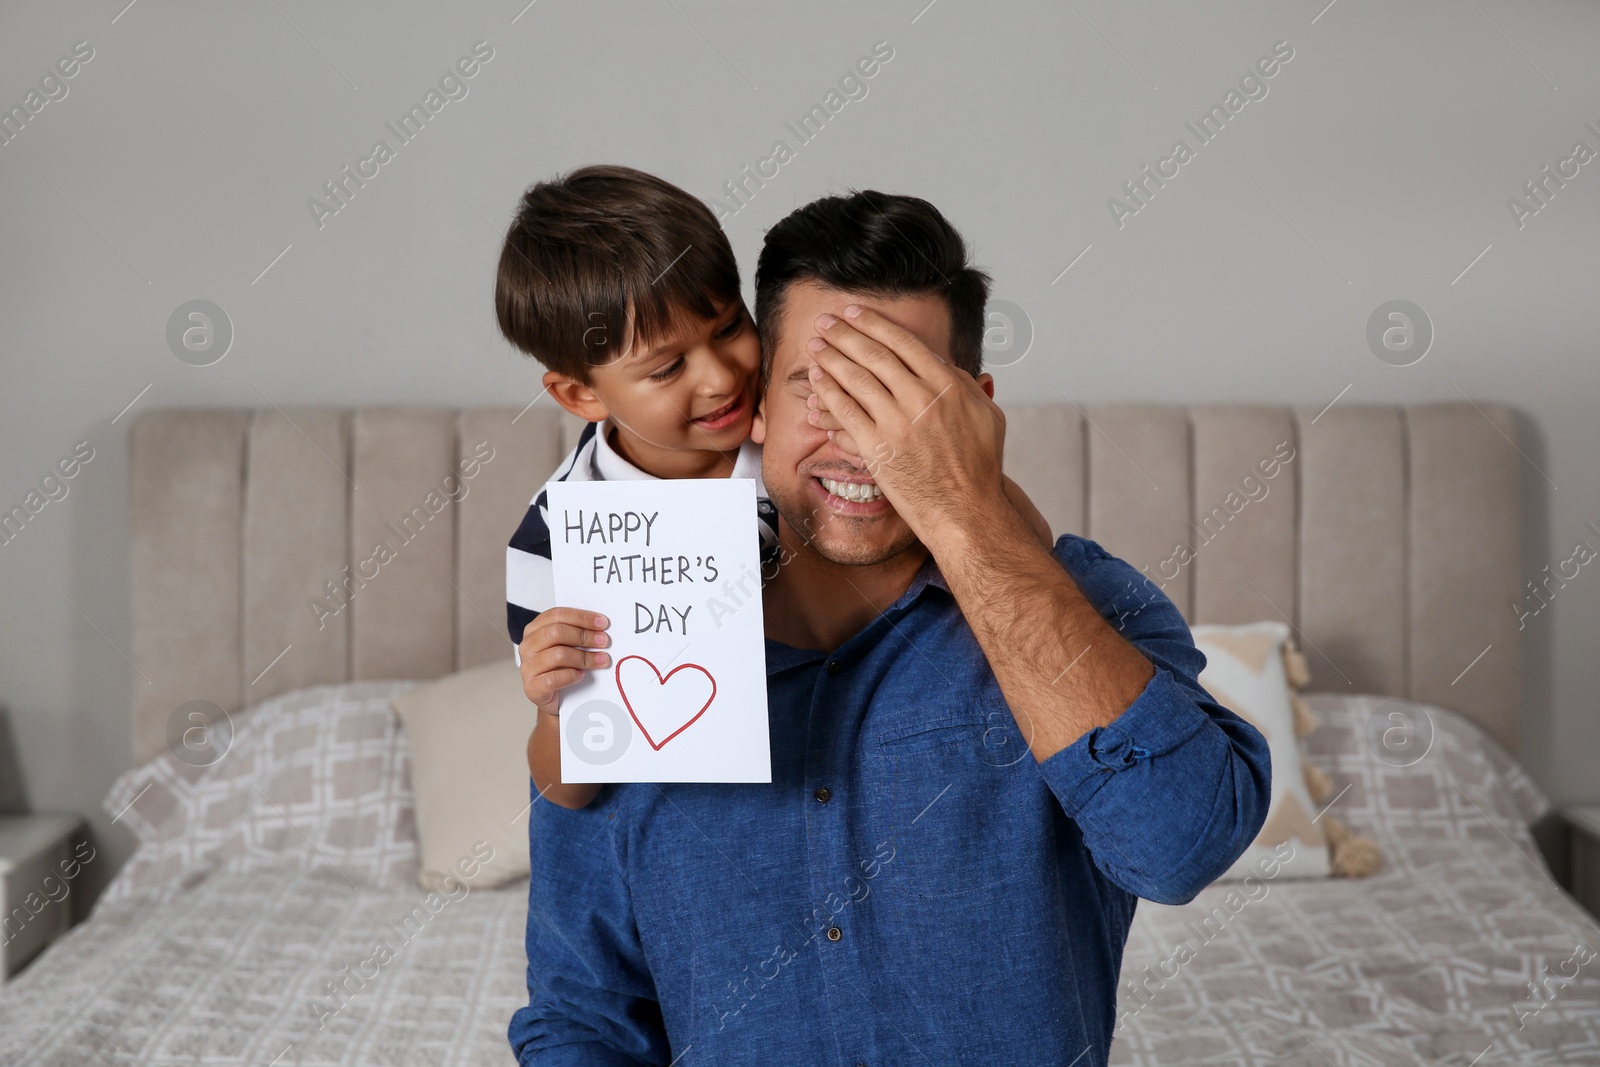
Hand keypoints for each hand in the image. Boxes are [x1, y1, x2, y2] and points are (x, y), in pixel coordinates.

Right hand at [518, 608, 609, 716]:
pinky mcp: (532, 688)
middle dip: (584, 636)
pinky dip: (572, 676)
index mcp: (534, 630)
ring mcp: (527, 667)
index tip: (602, 622)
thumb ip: (576, 632)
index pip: (556, 615)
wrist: (555, 698)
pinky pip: (554, 679)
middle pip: (557, 632)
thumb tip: (600, 626)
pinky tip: (582, 675)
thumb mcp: (567, 645)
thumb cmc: (562, 667)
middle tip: (604, 641)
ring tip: (601, 660)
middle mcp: (528, 646)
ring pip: (558, 655)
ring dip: (585, 657)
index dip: (581, 617)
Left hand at [804, 304, 1008, 544]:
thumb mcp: (988, 415)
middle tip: (826, 321)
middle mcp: (921, 399)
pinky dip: (828, 393)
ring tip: (815, 345)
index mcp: (948, 385)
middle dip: (844, 333)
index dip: (874, 323)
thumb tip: (943, 364)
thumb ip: (965, 384)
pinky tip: (817, 381)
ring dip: (831, 357)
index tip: (855, 313)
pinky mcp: (878, 449)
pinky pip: (846, 413)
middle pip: (874, 354)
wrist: (966, 511)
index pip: (903, 342)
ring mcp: (897, 423)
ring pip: (856, 379)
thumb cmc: (979, 467)